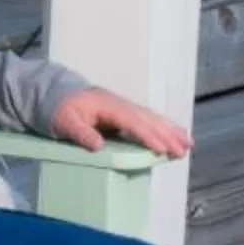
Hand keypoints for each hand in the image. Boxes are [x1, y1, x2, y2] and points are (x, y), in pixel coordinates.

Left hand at [51, 88, 190, 156]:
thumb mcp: (64, 122)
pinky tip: (175, 135)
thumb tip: (98, 146)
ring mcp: (123, 107)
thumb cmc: (59, 110)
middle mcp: (120, 104)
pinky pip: (147, 120)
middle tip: (183, 150)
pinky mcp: (123, 113)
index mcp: (108, 106)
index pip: (132, 122)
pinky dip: (163, 128)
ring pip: (152, 119)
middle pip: (148, 119)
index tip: (162, 149)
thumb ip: (80, 133)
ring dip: (171, 130)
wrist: (55, 94)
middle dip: (167, 135)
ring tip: (188, 143)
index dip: (147, 136)